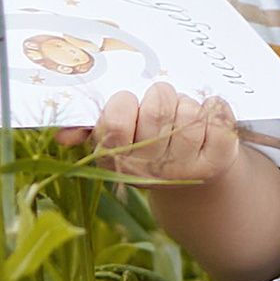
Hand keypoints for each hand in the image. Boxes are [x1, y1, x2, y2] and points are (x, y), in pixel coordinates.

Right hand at [57, 77, 242, 186]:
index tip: (130, 105)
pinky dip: (215, 107)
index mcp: (118, 160)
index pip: (115, 119)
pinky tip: (208, 123)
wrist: (192, 183)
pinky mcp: (218, 161)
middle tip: (161, 109)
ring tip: (183, 120)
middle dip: (160, 96)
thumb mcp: (116, 140)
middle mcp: (150, 169)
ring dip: (188, 105)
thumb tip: (62, 135)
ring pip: (188, 109)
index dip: (125, 102)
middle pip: (157, 105)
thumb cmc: (147, 145)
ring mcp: (186, 167)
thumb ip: (87, 129)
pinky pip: (217, 113)